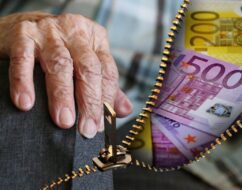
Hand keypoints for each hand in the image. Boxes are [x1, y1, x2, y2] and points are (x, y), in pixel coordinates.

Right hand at [0, 12, 132, 137]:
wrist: (23, 24)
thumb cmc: (60, 49)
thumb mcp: (85, 61)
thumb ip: (105, 85)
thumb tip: (124, 111)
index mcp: (96, 39)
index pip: (107, 71)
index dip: (106, 100)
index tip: (100, 125)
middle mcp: (75, 31)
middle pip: (88, 68)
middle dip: (89, 102)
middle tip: (86, 129)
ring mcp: (49, 31)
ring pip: (60, 64)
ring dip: (62, 96)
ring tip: (64, 121)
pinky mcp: (23, 33)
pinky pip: (24, 59)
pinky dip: (25, 82)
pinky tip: (26, 103)